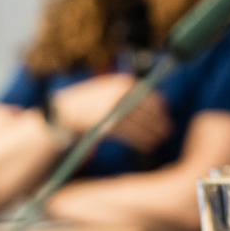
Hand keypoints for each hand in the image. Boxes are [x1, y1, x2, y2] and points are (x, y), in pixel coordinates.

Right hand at [51, 74, 172, 153]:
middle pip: (147, 110)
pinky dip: (141, 141)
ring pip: (140, 124)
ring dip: (152, 133)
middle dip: (159, 122)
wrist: (62, 114)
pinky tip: (148, 146)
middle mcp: (118, 94)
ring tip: (159, 141)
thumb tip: (159, 102)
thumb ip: (130, 95)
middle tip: (168, 132)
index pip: (149, 95)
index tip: (166, 116)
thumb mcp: (110, 91)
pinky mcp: (106, 124)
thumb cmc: (90, 104)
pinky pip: (130, 134)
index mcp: (121, 83)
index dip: (160, 108)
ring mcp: (112, 109)